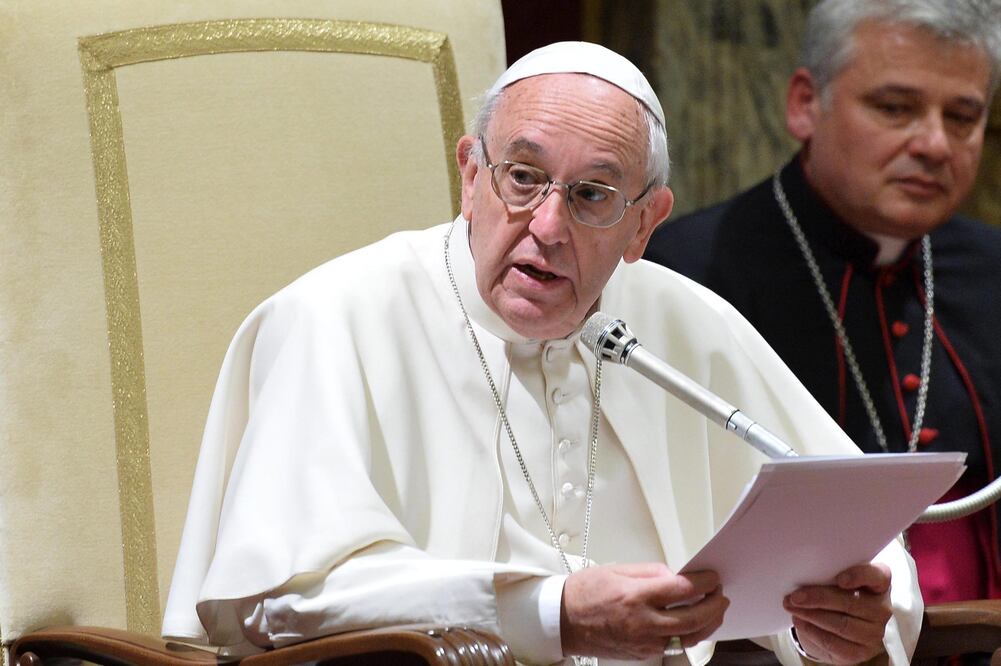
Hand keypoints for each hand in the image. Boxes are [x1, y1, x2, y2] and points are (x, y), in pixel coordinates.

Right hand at [560, 562, 728, 659]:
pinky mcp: (642, 654)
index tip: (711, 577)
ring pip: (689, 637)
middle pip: (694, 617)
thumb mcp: (617, 569)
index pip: (683, 590)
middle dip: (715, 605)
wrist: (562, 621)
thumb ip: (650, 572)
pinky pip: (673, 645)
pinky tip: (693, 625)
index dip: (705, 582)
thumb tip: (675, 576)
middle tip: (721, 595)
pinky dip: (688, 635)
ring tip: (715, 611)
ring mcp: (644, 642)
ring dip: (708, 624)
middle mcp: (643, 622)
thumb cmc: (584, 593)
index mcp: (636, 595)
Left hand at [783, 562, 892, 663]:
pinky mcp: (861, 652)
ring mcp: (874, 632)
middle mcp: (882, 608)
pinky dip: (812, 631)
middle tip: (795, 596)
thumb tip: (801, 574)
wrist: (837, 624)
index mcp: (879, 583)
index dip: (860, 577)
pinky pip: (834, 643)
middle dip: (819, 598)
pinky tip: (799, 621)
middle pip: (851, 603)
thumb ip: (828, 573)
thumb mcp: (835, 579)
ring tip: (791, 607)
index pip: (878, 576)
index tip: (840, 580)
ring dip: (811, 616)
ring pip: (842, 625)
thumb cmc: (836, 593)